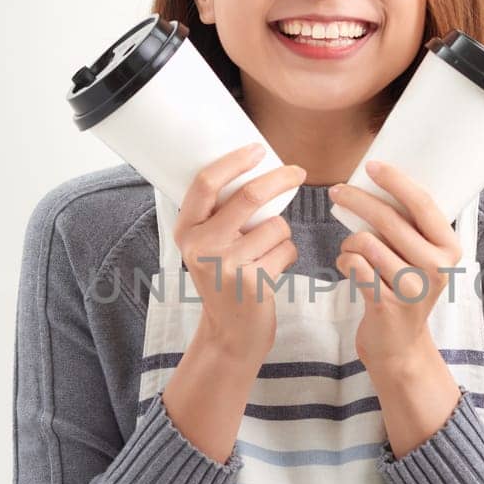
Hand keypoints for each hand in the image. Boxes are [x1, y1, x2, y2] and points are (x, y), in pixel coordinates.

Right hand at [173, 144, 305, 365]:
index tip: (257, 149)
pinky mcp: (254, 282)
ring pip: (276, 226)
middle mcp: (201, 246)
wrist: (230, 334)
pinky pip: (287, 249)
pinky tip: (272, 272)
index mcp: (186, 231)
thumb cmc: (226, 281)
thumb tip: (255, 169)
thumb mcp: (208, 247)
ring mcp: (227, 265)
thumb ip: (220, 216)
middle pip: (249, 196)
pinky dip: (288, 256)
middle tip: (297, 172)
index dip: (233, 161)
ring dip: (282, 235)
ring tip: (267, 255)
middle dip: (280, 178)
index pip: (205, 184)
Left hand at [330, 160, 462, 372]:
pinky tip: (347, 266)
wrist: (400, 346)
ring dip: (349, 241)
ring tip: (350, 249)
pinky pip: (354, 265)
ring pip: (366, 242)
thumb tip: (379, 180)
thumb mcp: (421, 259)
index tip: (372, 166)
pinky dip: (343, 260)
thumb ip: (410, 227)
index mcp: (449, 249)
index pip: (422, 203)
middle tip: (337, 192)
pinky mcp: (386, 304)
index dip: (395, 180)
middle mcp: (436, 267)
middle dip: (357, 200)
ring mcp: (412, 288)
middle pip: (388, 219)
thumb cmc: (405, 290)